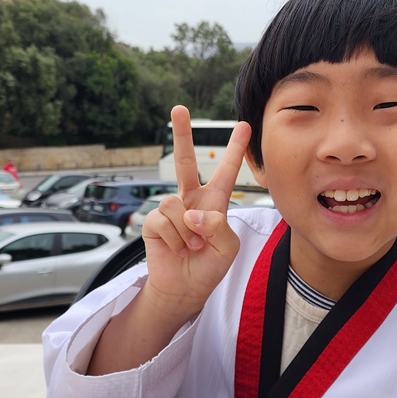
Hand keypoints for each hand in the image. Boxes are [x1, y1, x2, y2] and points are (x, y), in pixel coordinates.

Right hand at [140, 105, 251, 319]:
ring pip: (175, 204)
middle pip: (186, 161)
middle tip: (179, 108)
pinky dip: (174, 237)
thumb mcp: (228, 249)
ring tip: (191, 246)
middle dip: (182, 134)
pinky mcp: (153, 223)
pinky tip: (177, 248)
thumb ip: (219, 227)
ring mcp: (171, 210)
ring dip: (187, 230)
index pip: (226, 172)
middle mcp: (191, 200)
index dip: (234, 150)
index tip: (243, 125)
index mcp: (215, 203)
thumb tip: (193, 213)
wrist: (185, 289)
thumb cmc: (209, 268)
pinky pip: (163, 220)